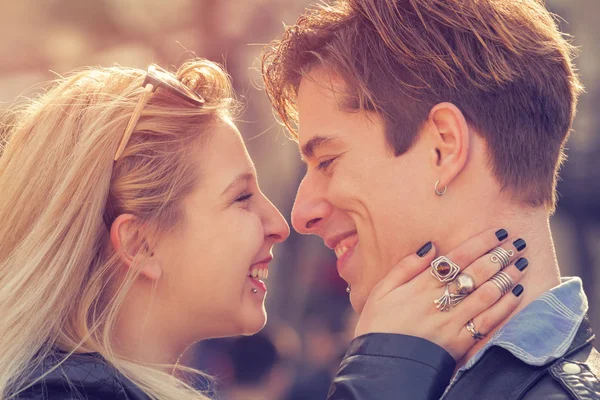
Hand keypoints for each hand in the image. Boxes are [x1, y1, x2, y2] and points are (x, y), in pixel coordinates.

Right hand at [354, 228, 527, 359]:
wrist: (384, 366)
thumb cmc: (378, 326)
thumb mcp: (381, 291)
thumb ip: (405, 267)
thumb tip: (430, 246)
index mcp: (421, 285)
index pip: (457, 257)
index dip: (480, 243)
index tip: (497, 232)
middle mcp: (441, 300)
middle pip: (477, 272)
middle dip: (500, 255)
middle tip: (517, 243)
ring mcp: (453, 322)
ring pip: (487, 294)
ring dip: (507, 277)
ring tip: (521, 263)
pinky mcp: (461, 342)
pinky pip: (489, 321)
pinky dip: (505, 306)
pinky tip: (516, 293)